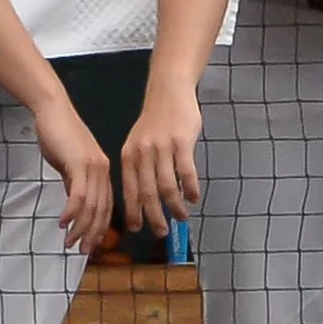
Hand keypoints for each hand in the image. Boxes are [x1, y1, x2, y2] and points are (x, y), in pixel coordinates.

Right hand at [33, 97, 112, 255]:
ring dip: (81, 228)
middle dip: (93, 234)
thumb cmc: (59, 134)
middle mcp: (103, 171)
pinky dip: (71, 212)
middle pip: (102, 210)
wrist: (53, 110)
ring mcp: (92, 167)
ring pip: (92, 206)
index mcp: (103, 172)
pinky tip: (63, 222)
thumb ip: (74, 183)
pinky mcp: (79, 163)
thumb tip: (74, 205)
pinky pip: (79, 195)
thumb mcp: (69, 164)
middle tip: (83, 251)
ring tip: (70, 242)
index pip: (106, 206)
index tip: (91, 244)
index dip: (100, 228)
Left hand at [120, 87, 202, 237]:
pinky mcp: (182, 142)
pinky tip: (194, 198)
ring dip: (175, 206)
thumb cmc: (154, 121)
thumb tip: (141, 198)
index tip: (136, 229)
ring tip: (181, 217)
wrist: (168, 92)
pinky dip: (190, 188)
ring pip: (167, 186)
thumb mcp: (137, 143)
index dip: (133, 212)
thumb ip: (138, 167)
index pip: (128, 190)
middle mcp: (142, 153)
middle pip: (147, 193)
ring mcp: (162, 148)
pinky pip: (186, 172)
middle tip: (161, 232)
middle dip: (154, 216)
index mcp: (128, 155)